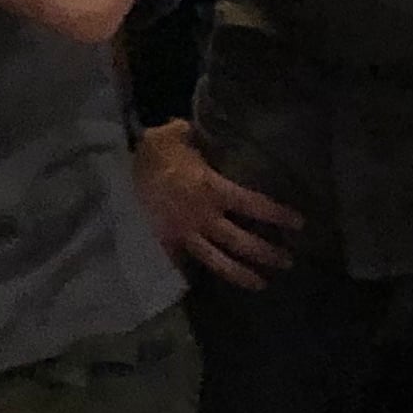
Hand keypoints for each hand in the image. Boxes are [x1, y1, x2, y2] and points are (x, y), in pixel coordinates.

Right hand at [133, 119, 299, 288]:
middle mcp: (204, 217)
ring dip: (242, 274)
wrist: (114, 175)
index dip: (278, 214)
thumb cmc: (150, 153)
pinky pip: (184, 264)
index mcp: (212, 189)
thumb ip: (192, 135)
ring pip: (219, 261)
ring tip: (261, 284)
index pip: (254, 205)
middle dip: (267, 253)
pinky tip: (205, 283)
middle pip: (242, 241)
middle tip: (287, 262)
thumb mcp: (174, 135)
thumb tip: (195, 128)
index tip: (298, 223)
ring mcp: (185, 235)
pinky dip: (195, 274)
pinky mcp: (165, 244)